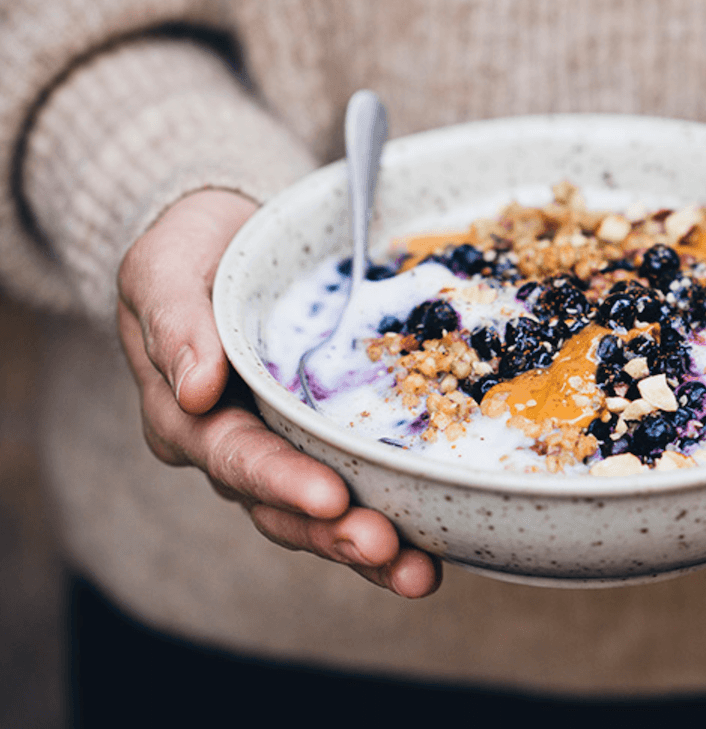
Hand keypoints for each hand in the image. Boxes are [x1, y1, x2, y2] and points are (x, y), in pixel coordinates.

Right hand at [117, 188, 440, 597]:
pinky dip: (400, 519)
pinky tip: (438, 546)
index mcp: (190, 418)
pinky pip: (363, 489)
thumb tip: (195, 391)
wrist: (239, 236)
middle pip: (284, 509)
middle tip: (386, 547)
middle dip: (334, 535)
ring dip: (370, 551)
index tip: (330, 498)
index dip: (281, 482)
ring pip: (325, 517)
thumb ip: (174, 324)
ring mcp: (290, 451)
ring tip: (418, 573)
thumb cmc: (195, 249)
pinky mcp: (334, 442)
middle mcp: (239, 450)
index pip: (235, 458)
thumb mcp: (164, 267)